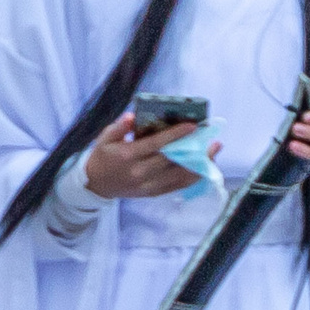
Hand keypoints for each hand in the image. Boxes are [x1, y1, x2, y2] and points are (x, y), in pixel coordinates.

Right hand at [82, 112, 206, 199]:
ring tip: (213, 152)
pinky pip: (177, 186)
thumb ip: (119, 127)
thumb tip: (133, 116)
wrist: (96, 185)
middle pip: (172, 160)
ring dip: (198, 164)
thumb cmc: (103, 157)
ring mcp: (148, 185)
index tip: (192, 126)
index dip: (176, 135)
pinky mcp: (153, 193)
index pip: (156, 144)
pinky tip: (204, 167)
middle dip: (193, 149)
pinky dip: (192, 177)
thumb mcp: (104, 138)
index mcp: (128, 156)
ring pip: (179, 176)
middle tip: (210, 138)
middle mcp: (140, 172)